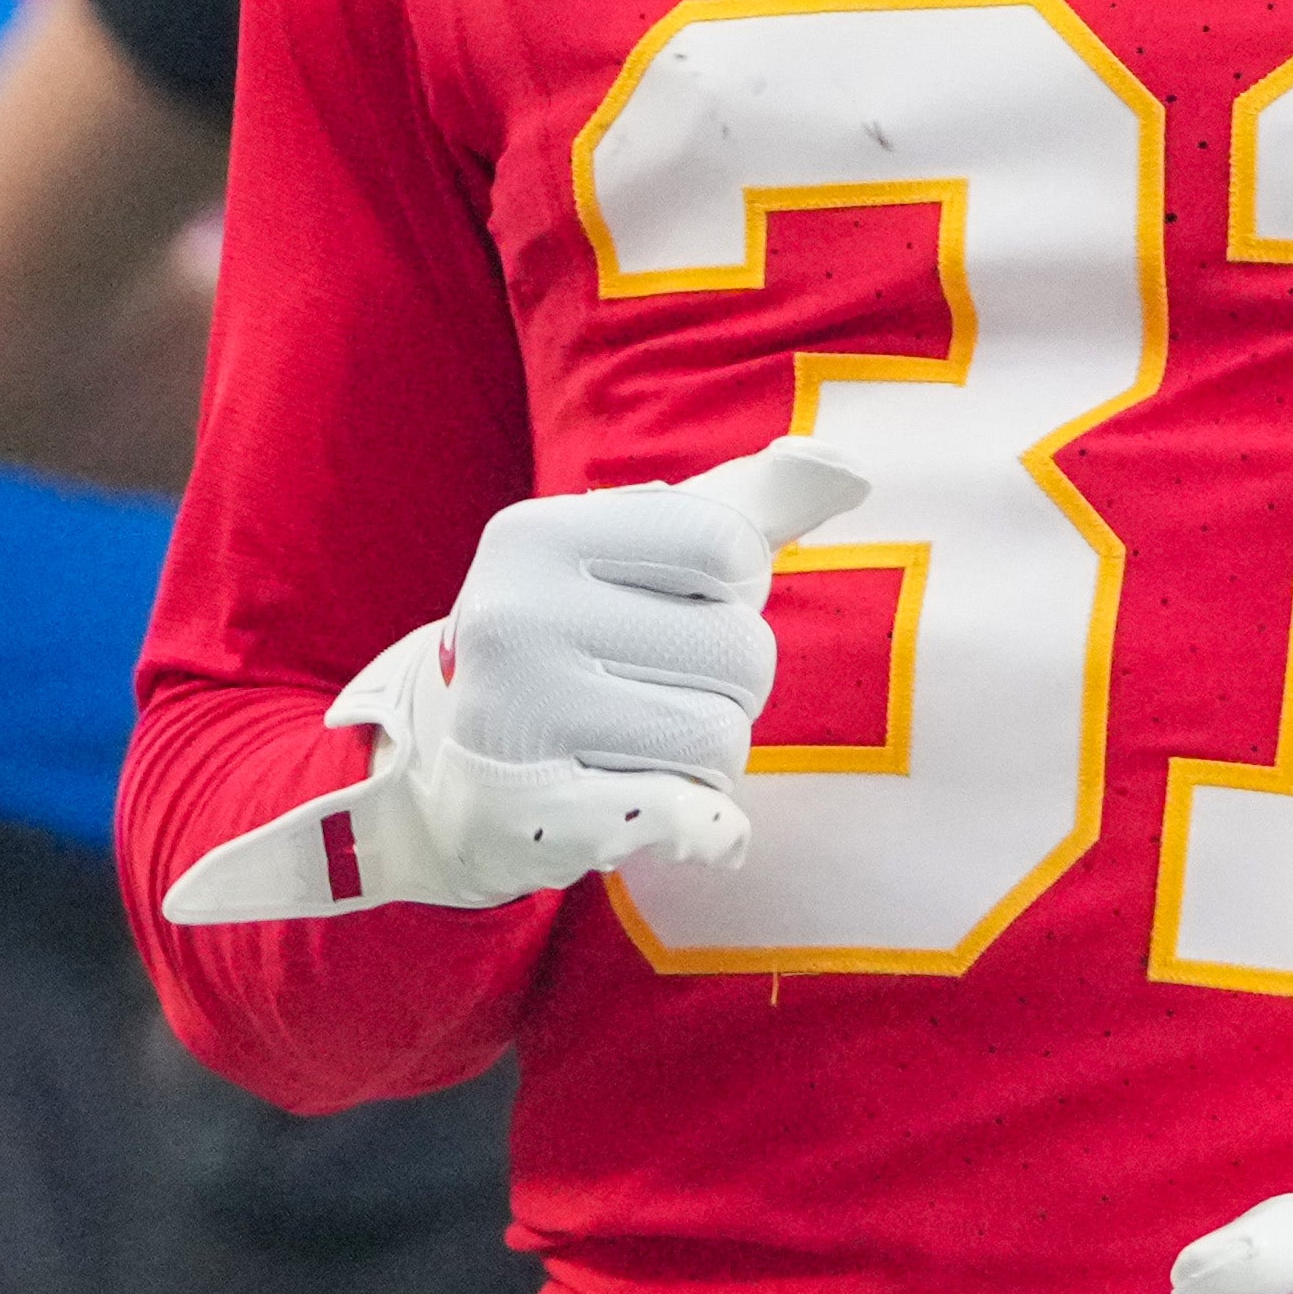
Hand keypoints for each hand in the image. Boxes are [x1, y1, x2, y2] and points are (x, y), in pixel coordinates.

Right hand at [157, 437, 865, 923]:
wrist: (447, 771)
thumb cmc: (574, 641)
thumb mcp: (634, 556)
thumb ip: (742, 507)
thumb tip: (845, 468)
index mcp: (536, 534)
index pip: (729, 550)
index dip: (729, 593)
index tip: (672, 613)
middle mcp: (514, 615)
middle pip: (741, 653)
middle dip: (726, 686)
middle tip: (653, 693)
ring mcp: (516, 717)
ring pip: (723, 740)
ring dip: (709, 756)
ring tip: (638, 744)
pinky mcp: (531, 813)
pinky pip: (687, 816)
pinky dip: (704, 825)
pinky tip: (669, 812)